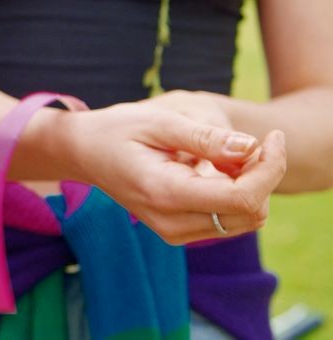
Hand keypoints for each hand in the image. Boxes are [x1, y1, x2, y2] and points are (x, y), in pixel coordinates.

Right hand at [45, 102, 286, 244]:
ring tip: (227, 154)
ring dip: (251, 186)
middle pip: (250, 212)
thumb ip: (206, 137)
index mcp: (165, 193)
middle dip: (264, 175)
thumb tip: (251, 148)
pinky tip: (216, 169)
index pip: (243, 198)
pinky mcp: (179, 231)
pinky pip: (228, 221)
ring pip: (245, 220)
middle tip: (251, 142)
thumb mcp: (160, 122)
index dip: (269, 168)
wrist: (83, 152)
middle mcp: (172, 222)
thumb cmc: (118, 129)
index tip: (271, 137)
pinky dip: (236, 194)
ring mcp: (175, 232)